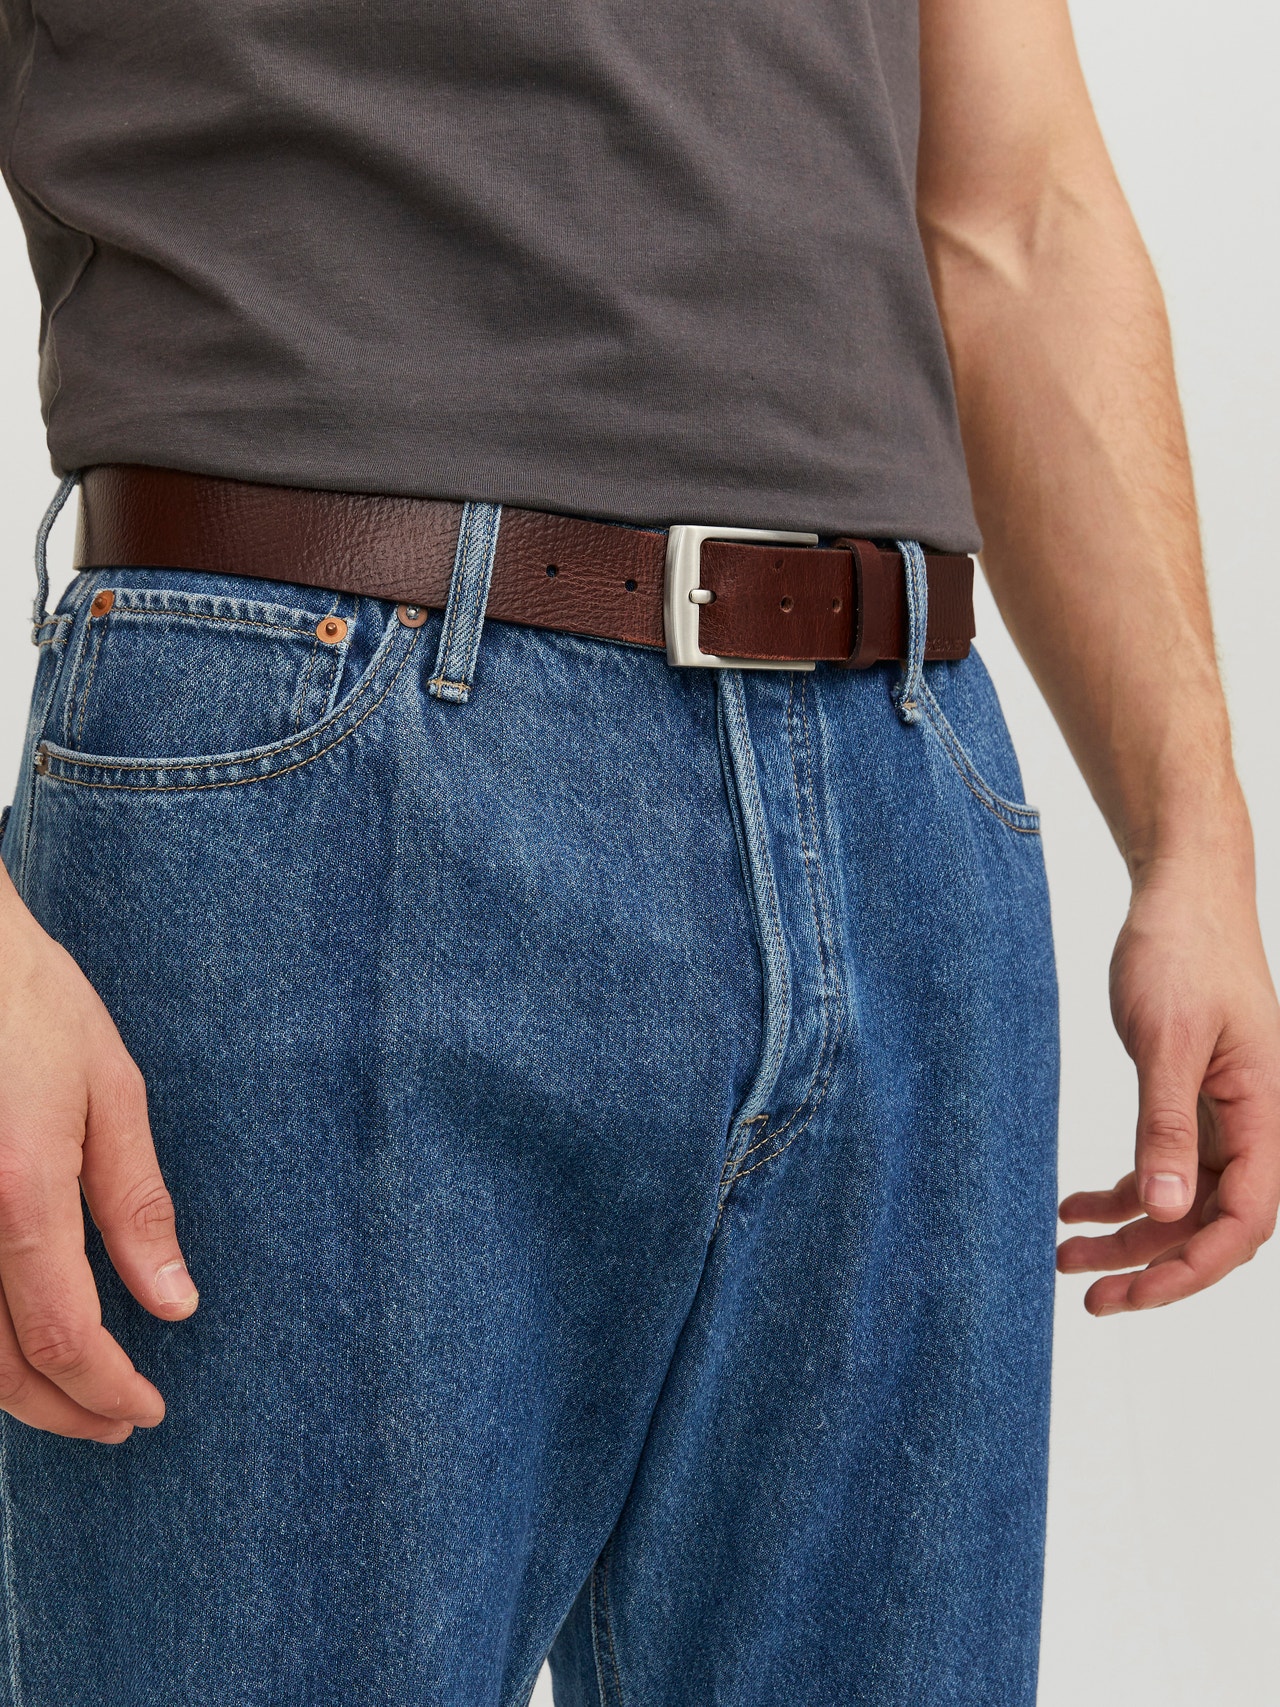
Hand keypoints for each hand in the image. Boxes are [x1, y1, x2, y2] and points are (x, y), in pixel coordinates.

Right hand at [0, 863, 196, 1440]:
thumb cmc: (29, 1005)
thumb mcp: (108, 1090)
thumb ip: (137, 1204)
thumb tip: (175, 1304)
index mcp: (19, 1191)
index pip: (63, 1337)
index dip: (108, 1390)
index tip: (148, 1410)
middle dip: (61, 1410)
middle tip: (118, 1422)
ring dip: (13, 1392)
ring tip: (73, 1397)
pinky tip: (17, 1341)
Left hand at [1058, 858, 1279, 1312]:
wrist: (1182, 894)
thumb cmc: (1183, 952)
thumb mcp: (1167, 1040)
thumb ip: (1167, 1125)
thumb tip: (1163, 1209)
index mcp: (1268, 1112)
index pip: (1245, 1219)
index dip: (1193, 1266)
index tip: (1134, 1292)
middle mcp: (1256, 1124)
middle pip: (1213, 1224)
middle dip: (1153, 1266)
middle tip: (1089, 1298)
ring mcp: (1228, 1116)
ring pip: (1183, 1201)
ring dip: (1129, 1236)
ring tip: (1066, 1259)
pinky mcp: (1195, 1101)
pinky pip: (1166, 1167)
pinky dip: (1121, 1193)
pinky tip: (1074, 1207)